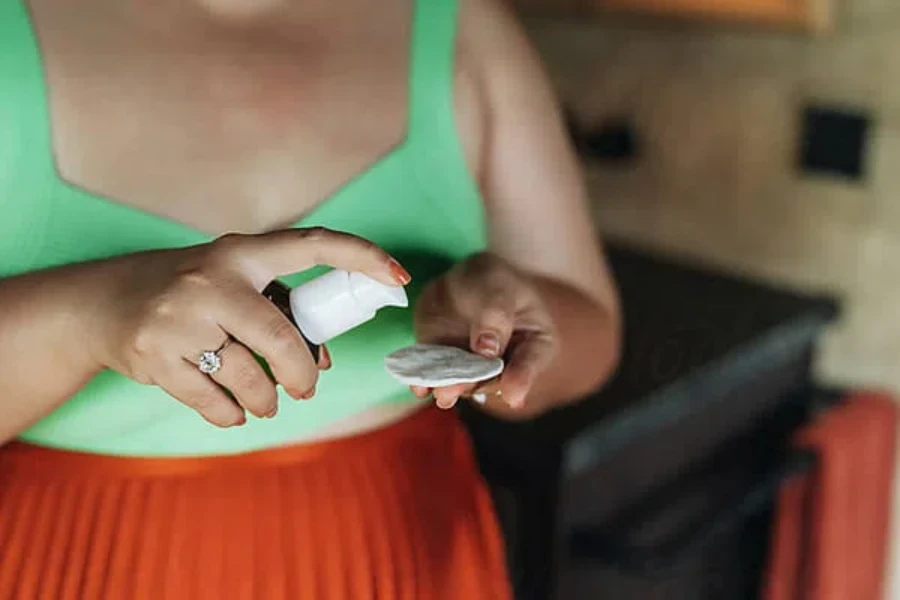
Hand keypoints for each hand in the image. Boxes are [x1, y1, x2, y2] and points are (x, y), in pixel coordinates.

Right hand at [90, 228, 409, 426]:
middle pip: (279, 339)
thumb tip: (320, 363)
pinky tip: (234, 410)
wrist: (105, 303)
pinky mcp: (155, 356)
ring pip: (249, 377)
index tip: (398, 276)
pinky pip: (213, 401)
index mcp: (240, 254)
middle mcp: (210, 281)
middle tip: (306, 389)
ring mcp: (178, 319)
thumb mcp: (232, 283)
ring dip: (267, 400)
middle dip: (301, 374)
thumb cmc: (190, 292)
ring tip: (267, 403)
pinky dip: (232, 414)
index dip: (360, 256)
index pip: (311, 244)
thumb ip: (277, 312)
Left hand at [413, 252, 557, 414]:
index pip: (530, 363)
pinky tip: (419, 387)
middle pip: (493, 379)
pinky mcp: (442, 366)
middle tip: (462, 388)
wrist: (460, 280)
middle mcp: (504, 364)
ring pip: (463, 383)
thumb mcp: (497, 285)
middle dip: (476, 385)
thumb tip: (488, 350)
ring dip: (451, 388)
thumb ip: (495, 314)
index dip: (521, 379)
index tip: (512, 395)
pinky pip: (435, 377)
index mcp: (533, 342)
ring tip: (442, 392)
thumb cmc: (491, 280)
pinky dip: (426, 383)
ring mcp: (472, 368)